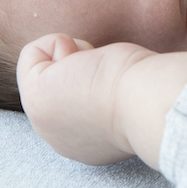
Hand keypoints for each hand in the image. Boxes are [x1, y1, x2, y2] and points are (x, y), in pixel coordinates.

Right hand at [17, 34, 151, 165]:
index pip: (79, 103)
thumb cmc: (155, 94)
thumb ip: (106, 96)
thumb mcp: (126, 97)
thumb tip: (91, 71)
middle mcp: (62, 140)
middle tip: (109, 77)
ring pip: (46, 69)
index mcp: (89, 144)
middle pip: (60, 84)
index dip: (97, 78)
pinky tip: (82, 57)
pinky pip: (31, 55)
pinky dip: (55, 42)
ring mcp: (44, 122)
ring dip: (73, 56)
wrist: (152, 104)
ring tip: (98, 69)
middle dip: (81, 67)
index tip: (122, 87)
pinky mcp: (35, 98)